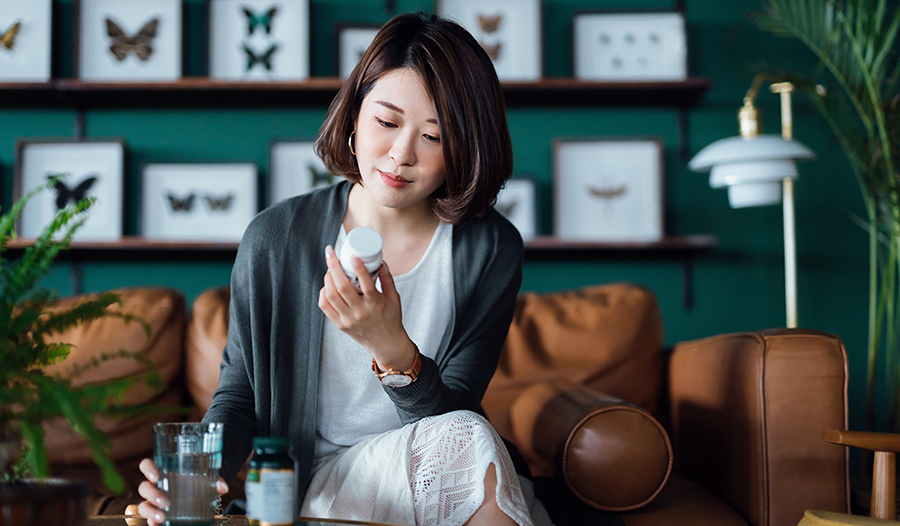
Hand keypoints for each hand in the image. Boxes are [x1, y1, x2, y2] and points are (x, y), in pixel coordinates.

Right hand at [137, 457, 227, 525]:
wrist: (200, 495)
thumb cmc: (197, 481)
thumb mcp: (205, 478)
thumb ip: (214, 480)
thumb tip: (223, 487)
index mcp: (163, 471)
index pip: (146, 465)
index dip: (148, 469)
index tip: (156, 475)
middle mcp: (155, 486)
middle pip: (144, 487)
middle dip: (152, 494)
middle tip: (165, 501)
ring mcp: (154, 501)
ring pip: (143, 505)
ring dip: (150, 511)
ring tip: (162, 517)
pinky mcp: (156, 514)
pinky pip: (148, 519)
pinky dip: (151, 522)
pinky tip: (157, 525)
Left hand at [318, 245, 415, 369]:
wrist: (386, 344)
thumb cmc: (391, 320)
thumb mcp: (394, 298)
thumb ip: (387, 279)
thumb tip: (380, 261)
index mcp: (375, 305)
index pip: (366, 284)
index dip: (359, 268)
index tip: (353, 256)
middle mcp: (360, 312)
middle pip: (342, 287)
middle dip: (333, 266)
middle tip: (331, 253)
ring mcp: (348, 319)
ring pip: (331, 295)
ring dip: (328, 278)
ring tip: (331, 268)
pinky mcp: (340, 325)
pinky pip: (325, 306)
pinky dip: (324, 293)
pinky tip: (328, 285)